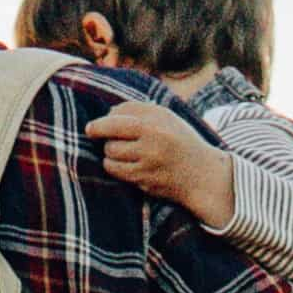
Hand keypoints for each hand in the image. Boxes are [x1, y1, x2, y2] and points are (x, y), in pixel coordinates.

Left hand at [87, 104, 242, 232]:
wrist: (201, 174)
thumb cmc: (179, 140)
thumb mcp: (165, 117)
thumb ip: (137, 110)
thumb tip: (106, 115)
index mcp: (157, 124)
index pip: (119, 120)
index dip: (100, 125)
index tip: (91, 128)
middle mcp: (152, 145)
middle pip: (111, 140)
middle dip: (107, 139)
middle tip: (113, 140)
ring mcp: (148, 166)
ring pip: (111, 157)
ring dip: (110, 154)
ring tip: (122, 151)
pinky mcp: (145, 182)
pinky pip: (117, 172)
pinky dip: (115, 167)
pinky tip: (125, 164)